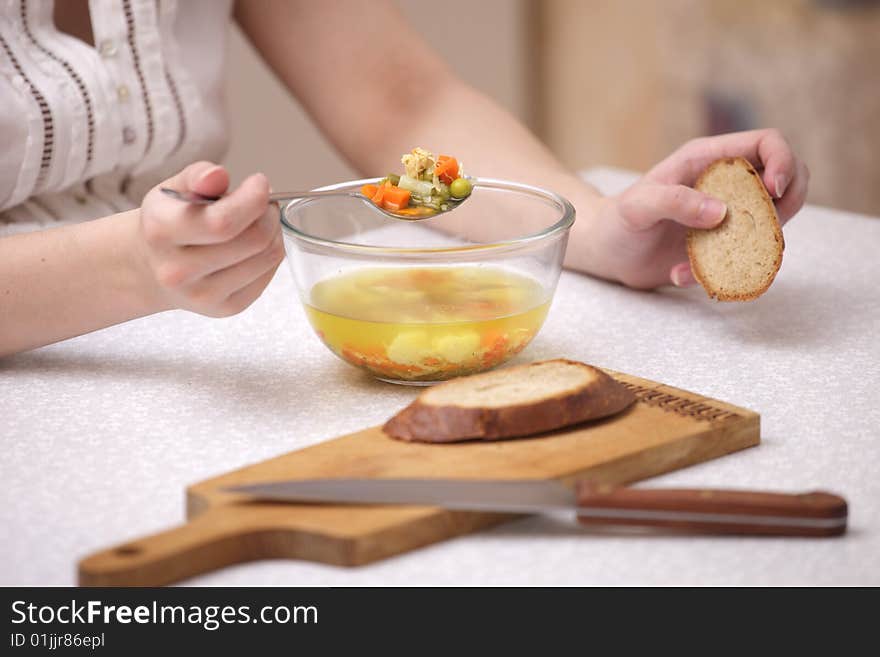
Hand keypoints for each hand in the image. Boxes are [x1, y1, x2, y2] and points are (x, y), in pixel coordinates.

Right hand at [136, 161, 283, 316]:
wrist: (152, 268)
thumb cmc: (170, 221)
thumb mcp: (173, 189)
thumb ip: (197, 176)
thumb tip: (217, 175)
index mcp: (161, 232)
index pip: (223, 222)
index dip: (253, 200)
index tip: (259, 183)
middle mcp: (178, 270)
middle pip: (253, 240)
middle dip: (268, 214)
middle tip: (263, 204)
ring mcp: (202, 295)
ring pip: (267, 257)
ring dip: (274, 232)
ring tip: (259, 221)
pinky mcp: (225, 308)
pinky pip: (268, 276)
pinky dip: (271, 254)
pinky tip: (255, 245)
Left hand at [592, 129, 808, 288]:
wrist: (605, 253)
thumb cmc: (617, 221)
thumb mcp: (636, 208)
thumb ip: (674, 202)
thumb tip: (721, 211)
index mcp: (708, 160)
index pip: (767, 142)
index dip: (783, 162)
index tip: (772, 191)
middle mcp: (725, 185)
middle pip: (789, 180)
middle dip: (787, 205)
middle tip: (760, 229)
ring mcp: (728, 216)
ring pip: (773, 222)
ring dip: (752, 247)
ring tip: (707, 259)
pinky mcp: (722, 245)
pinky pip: (745, 257)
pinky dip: (723, 271)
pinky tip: (681, 274)